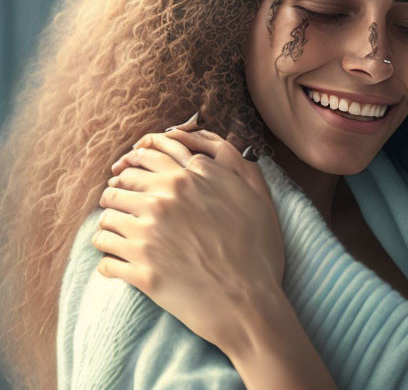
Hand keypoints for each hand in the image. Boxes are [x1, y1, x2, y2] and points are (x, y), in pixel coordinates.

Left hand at [94, 129, 285, 354]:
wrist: (249, 303)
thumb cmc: (258, 250)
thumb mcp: (257, 196)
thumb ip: (236, 164)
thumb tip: (212, 149)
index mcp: (192, 177)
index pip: (148, 155)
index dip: (140, 161)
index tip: (137, 172)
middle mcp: (165, 199)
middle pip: (121, 182)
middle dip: (121, 190)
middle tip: (125, 203)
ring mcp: (148, 234)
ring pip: (107, 217)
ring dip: (112, 223)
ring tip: (121, 233)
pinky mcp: (138, 269)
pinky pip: (104, 256)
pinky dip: (109, 257)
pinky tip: (120, 261)